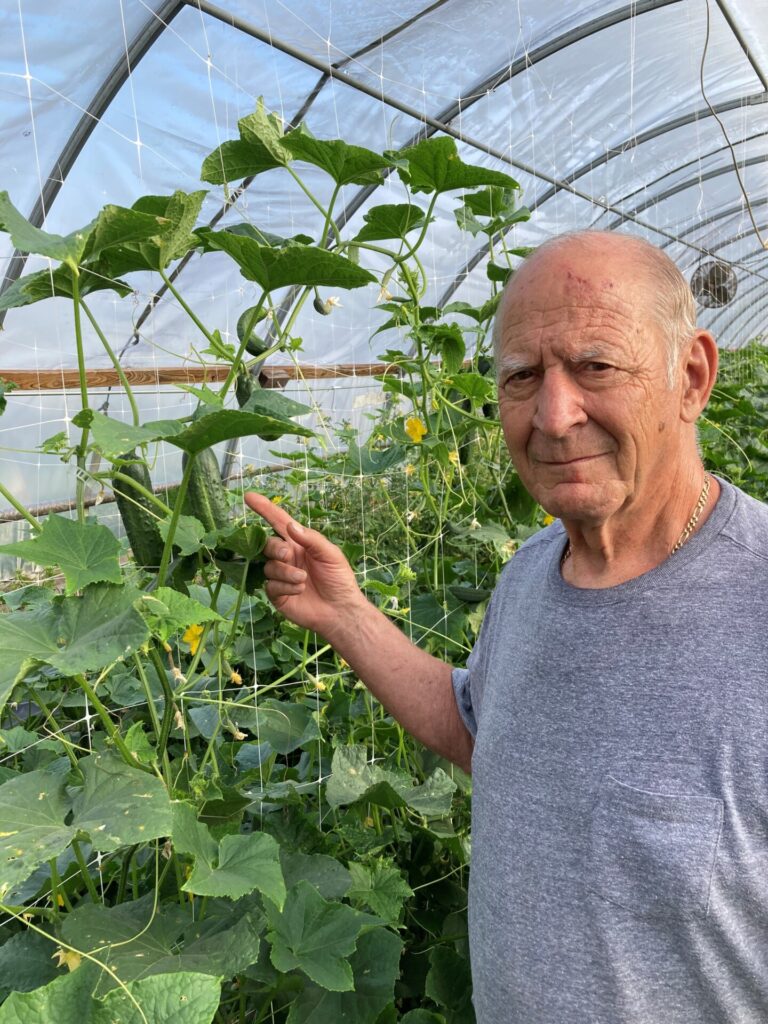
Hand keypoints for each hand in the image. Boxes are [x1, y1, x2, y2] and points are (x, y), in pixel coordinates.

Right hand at [244, 492, 366, 639]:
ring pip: (269, 567)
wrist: (340, 610)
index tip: (248, 497)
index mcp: (299, 543)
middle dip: (275, 548)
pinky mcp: (277, 594)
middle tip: (288, 554)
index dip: (264, 509)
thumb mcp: (330, 554)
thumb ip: (311, 539)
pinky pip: (271, 586)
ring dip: (285, 572)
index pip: (278, 522)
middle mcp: (287, 557)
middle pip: (268, 545)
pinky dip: (285, 586)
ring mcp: (280, 576)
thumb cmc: (338, 578)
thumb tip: (290, 525)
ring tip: (303, 579)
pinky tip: (299, 590)